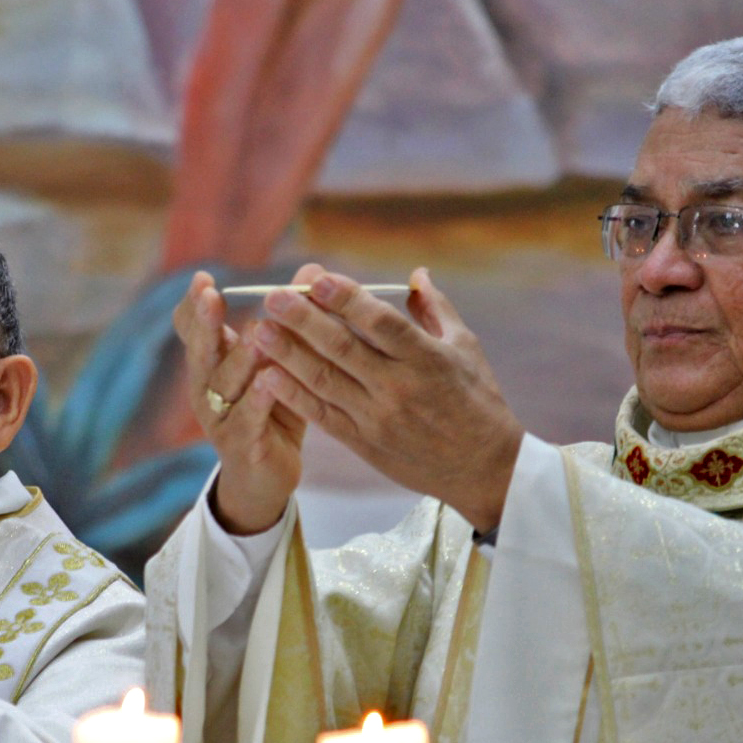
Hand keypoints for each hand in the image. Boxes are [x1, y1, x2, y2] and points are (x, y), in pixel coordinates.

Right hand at [173, 269, 307, 533]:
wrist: (265, 477)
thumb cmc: (273, 410)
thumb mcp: (279, 362)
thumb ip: (290, 322)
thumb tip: (311, 272)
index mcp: (212, 363)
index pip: (191, 329)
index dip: (193, 305)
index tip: (203, 279)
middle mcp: (207, 388)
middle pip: (199, 351)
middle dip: (203, 322)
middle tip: (210, 295)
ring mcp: (220, 418)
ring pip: (224, 385)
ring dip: (240, 359)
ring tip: (254, 333)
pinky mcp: (241, 446)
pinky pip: (247, 421)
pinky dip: (257, 401)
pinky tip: (268, 383)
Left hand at [249, 268, 523, 532]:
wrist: (482, 468)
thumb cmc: (478, 401)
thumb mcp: (467, 349)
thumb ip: (436, 309)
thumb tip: (416, 273)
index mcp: (426, 358)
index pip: (380, 322)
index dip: (346, 299)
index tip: (316, 278)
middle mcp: (398, 386)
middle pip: (342, 348)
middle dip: (303, 320)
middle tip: (272, 296)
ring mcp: (378, 416)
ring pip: (325, 381)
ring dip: (288, 355)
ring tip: (260, 331)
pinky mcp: (364, 442)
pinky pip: (322, 416)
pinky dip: (293, 397)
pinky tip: (267, 376)